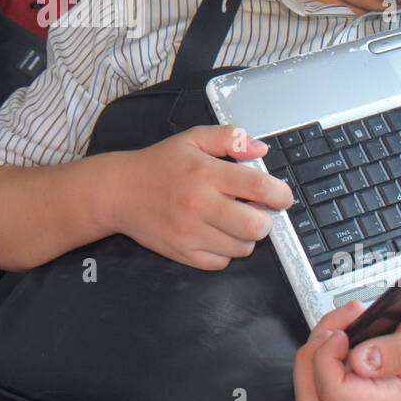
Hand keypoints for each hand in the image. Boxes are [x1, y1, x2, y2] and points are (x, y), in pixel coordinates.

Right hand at [116, 125, 291, 270]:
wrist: (119, 192)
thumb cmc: (158, 164)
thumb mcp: (192, 139)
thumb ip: (229, 138)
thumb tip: (261, 149)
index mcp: (205, 173)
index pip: (259, 187)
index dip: (280, 194)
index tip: (281, 196)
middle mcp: (199, 204)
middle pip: (256, 226)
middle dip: (265, 220)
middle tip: (256, 211)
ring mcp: (190, 232)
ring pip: (242, 247)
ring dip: (246, 236)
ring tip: (232, 221)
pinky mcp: (183, 253)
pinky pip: (221, 262)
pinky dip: (225, 251)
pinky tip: (216, 234)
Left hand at [293, 298, 400, 400]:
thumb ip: (399, 352)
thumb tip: (361, 361)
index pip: (333, 393)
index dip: (326, 359)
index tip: (342, 334)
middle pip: (312, 395)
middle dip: (314, 354)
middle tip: (337, 328)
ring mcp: (363, 389)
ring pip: (312, 378)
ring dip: (320, 342)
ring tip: (347, 317)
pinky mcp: (358, 374)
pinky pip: (324, 364)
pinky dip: (327, 338)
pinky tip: (349, 320)